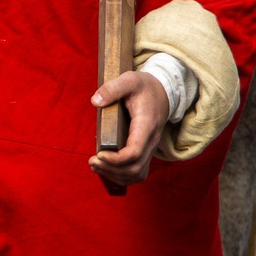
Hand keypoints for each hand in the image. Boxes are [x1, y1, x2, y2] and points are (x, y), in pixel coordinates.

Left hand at [89, 69, 169, 186]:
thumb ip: (112, 88)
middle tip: (93, 161)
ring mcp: (150, 148)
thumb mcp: (129, 79)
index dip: (115, 159)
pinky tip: (105, 168)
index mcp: (146, 125)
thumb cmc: (144, 87)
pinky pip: (137, 172)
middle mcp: (151, 141)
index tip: (98, 154)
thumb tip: (95, 101)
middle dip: (111, 169)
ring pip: (137, 174)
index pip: (134, 152)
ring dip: (115, 175)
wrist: (163, 92)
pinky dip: (121, 176)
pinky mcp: (146, 152)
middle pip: (134, 168)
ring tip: (95, 165)